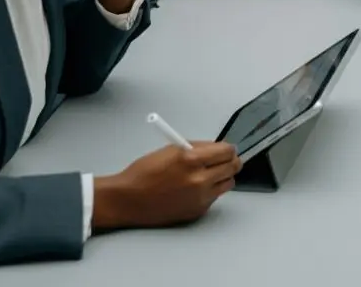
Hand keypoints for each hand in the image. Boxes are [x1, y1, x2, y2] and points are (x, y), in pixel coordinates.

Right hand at [93, 141, 240, 230]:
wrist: (128, 200)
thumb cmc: (144, 173)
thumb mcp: (171, 150)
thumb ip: (196, 149)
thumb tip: (215, 149)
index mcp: (192, 159)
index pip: (227, 151)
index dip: (228, 149)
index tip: (227, 149)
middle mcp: (200, 179)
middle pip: (233, 167)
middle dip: (230, 161)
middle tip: (224, 160)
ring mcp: (200, 197)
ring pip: (228, 183)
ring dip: (222, 177)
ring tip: (209, 174)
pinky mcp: (198, 211)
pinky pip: (215, 197)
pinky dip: (210, 191)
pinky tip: (193, 189)